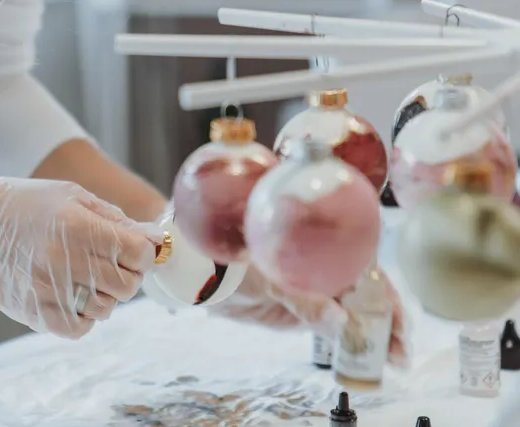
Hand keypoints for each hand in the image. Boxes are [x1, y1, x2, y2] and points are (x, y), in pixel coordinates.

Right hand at [0, 165, 158, 339]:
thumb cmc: (27, 205)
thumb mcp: (72, 196)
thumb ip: (116, 219)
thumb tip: (156, 241)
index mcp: (76, 226)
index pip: (137, 254)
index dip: (143, 253)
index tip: (135, 248)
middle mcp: (63, 260)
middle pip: (127, 285)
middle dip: (128, 274)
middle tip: (112, 261)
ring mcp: (47, 291)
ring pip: (106, 309)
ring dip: (105, 294)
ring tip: (85, 273)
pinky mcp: (33, 313)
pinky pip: (79, 328)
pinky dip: (84, 315)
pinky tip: (72, 294)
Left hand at [210, 264, 409, 366]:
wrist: (202, 276)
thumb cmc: (229, 260)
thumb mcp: (266, 277)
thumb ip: (302, 299)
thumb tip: (339, 319)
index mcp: (315, 243)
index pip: (361, 264)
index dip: (383, 290)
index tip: (396, 315)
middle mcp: (321, 263)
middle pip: (365, 290)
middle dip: (388, 318)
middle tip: (402, 348)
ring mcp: (316, 288)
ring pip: (356, 311)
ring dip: (377, 333)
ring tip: (395, 359)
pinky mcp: (305, 311)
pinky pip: (337, 327)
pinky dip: (355, 341)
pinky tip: (369, 358)